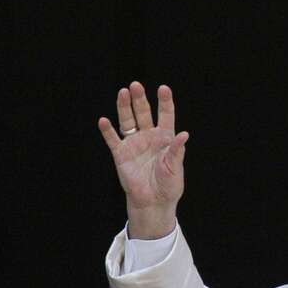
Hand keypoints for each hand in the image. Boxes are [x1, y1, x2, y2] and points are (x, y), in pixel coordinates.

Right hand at [99, 82, 187, 238]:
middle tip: (135, 85)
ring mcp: (134, 143)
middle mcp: (149, 136)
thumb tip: (184, 134)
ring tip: (122, 93)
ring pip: (128, 120)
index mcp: (165, 137)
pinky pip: (113, 140)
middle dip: (140, 99)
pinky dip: (108, 131)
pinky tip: (104, 121)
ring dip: (124, 107)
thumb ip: (176, 151)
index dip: (165, 101)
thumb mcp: (175, 167)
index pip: (165, 115)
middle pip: (143, 113)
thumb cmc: (168, 185)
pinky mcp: (121, 154)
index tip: (163, 88)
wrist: (153, 202)